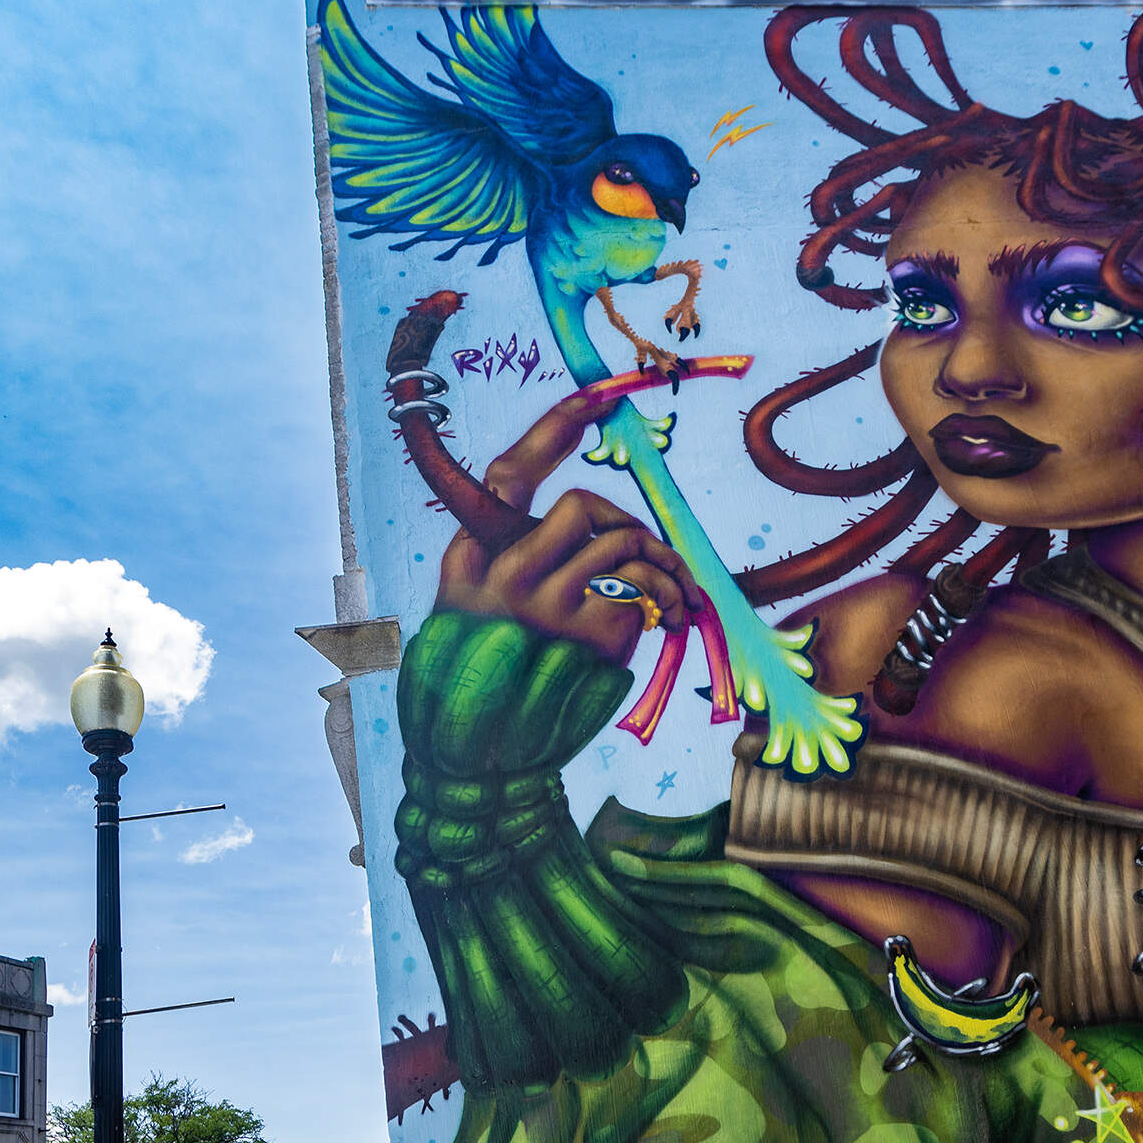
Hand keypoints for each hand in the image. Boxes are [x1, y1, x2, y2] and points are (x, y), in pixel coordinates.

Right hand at [441, 381, 697, 664]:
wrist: (486, 750)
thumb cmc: (487, 668)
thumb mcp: (473, 603)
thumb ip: (512, 555)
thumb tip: (584, 520)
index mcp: (473, 556)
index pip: (511, 473)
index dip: (556, 426)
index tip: (597, 393)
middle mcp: (508, 574)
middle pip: (586, 507)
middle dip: (626, 526)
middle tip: (646, 558)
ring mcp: (550, 605)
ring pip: (625, 544)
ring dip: (660, 566)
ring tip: (670, 596)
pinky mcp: (591, 636)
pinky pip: (646, 591)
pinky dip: (665, 602)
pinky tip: (663, 624)